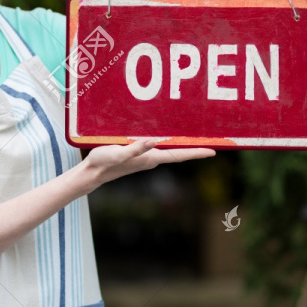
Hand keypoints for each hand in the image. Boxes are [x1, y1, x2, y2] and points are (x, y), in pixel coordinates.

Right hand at [76, 139, 215, 194]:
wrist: (93, 172)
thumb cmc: (104, 163)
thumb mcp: (118, 153)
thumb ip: (135, 149)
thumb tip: (154, 141)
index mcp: (150, 159)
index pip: (179, 155)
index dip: (196, 152)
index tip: (214, 151)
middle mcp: (152, 159)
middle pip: (179, 152)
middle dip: (195, 147)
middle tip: (213, 140)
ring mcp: (146, 157)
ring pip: (170, 149)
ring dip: (183, 143)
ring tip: (197, 135)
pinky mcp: (139, 154)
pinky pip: (160, 146)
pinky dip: (169, 141)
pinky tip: (170, 134)